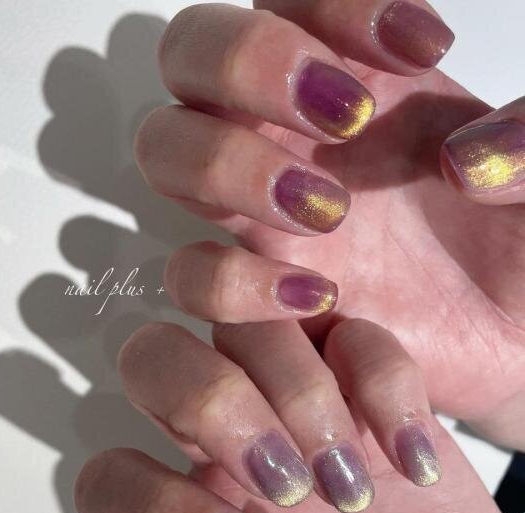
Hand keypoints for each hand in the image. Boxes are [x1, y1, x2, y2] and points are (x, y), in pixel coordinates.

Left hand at [75, 319, 524, 512]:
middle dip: (214, 405)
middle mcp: (221, 432)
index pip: (112, 484)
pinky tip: (406, 457)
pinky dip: (384, 387)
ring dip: (300, 396)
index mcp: (188, 502)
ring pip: (244, 327)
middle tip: (288, 482)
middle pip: (151, 359)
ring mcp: (286, 387)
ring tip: (349, 479)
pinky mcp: (358, 368)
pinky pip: (355, 336)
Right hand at [134, 1, 524, 448]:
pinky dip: (234, 281)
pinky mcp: (253, 295)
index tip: (420, 52)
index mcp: (353, 88)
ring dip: (224, 164)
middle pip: (188, 56)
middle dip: (244, 67)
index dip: (332, 7)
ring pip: (164, 150)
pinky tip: (319, 293)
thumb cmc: (521, 250)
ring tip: (329, 210)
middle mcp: (287, 142)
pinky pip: (190, 276)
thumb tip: (460, 160)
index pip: (286, 2)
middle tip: (346, 118)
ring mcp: (259, 218)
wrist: (508, 338)